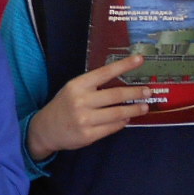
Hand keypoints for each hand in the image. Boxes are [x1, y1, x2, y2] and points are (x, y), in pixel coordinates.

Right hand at [26, 56, 151, 160]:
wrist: (45, 130)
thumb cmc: (63, 106)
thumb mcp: (73, 90)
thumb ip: (94, 86)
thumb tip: (123, 85)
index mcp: (78, 85)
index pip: (105, 73)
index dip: (124, 65)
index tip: (140, 59)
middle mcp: (81, 101)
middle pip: (116, 95)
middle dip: (135, 93)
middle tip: (148, 92)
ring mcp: (84, 119)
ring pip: (117, 113)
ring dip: (134, 110)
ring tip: (144, 107)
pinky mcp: (87, 135)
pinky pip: (111, 128)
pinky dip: (121, 123)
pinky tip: (126, 119)